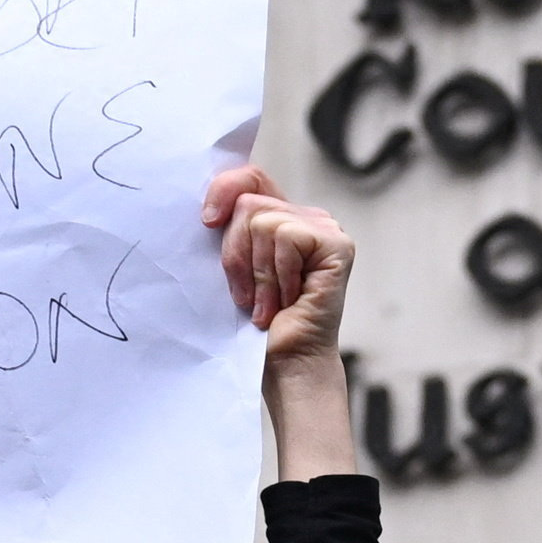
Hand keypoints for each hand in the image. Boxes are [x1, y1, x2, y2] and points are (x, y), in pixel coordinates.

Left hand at [209, 165, 362, 481]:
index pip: (250, 178)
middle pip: (248, 203)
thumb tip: (205, 207)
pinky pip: (286, 237)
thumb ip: (227, 230)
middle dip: (236, 254)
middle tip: (247, 295)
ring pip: (262, 222)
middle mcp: (306, 218)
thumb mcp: (232, 268)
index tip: (207, 222)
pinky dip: (277, 276)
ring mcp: (325, 229)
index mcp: (281, 218)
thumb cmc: (256, 324)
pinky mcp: (337, 245)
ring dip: (257, 274)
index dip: (224, 189)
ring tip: (267, 304)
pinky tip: (288, 301)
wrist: (284, 364)